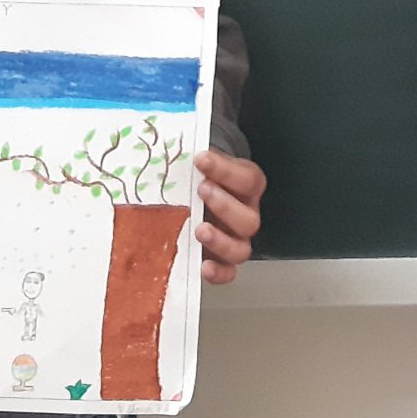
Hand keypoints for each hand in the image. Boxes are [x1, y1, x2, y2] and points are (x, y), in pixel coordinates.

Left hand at [194, 149, 265, 283]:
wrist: (198, 190)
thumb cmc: (201, 175)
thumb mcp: (202, 162)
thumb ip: (193, 157)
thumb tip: (167, 145)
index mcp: (247, 186)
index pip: (247, 179)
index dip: (226, 170)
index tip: (202, 159)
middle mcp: (247, 214)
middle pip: (249, 219)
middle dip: (225, 205)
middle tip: (202, 191)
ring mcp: (236, 240)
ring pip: (242, 249)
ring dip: (221, 240)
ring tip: (200, 229)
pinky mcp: (223, 260)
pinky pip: (229, 273)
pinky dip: (219, 272)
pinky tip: (203, 265)